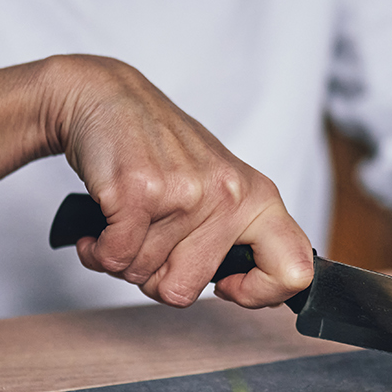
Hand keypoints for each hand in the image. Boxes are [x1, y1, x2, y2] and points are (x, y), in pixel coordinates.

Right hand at [40, 55, 313, 307]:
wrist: (107, 97)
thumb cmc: (159, 150)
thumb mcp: (218, 186)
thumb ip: (236, 236)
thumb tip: (244, 290)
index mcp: (256, 198)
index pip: (294, 270)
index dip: (259, 293)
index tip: (227, 285)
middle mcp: (227, 195)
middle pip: (186, 289)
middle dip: (154, 275)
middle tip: (148, 238)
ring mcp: (184, 192)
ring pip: (143, 275)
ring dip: (122, 258)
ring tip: (124, 221)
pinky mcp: (138, 191)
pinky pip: (114, 258)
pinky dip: (96, 251)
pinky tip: (99, 228)